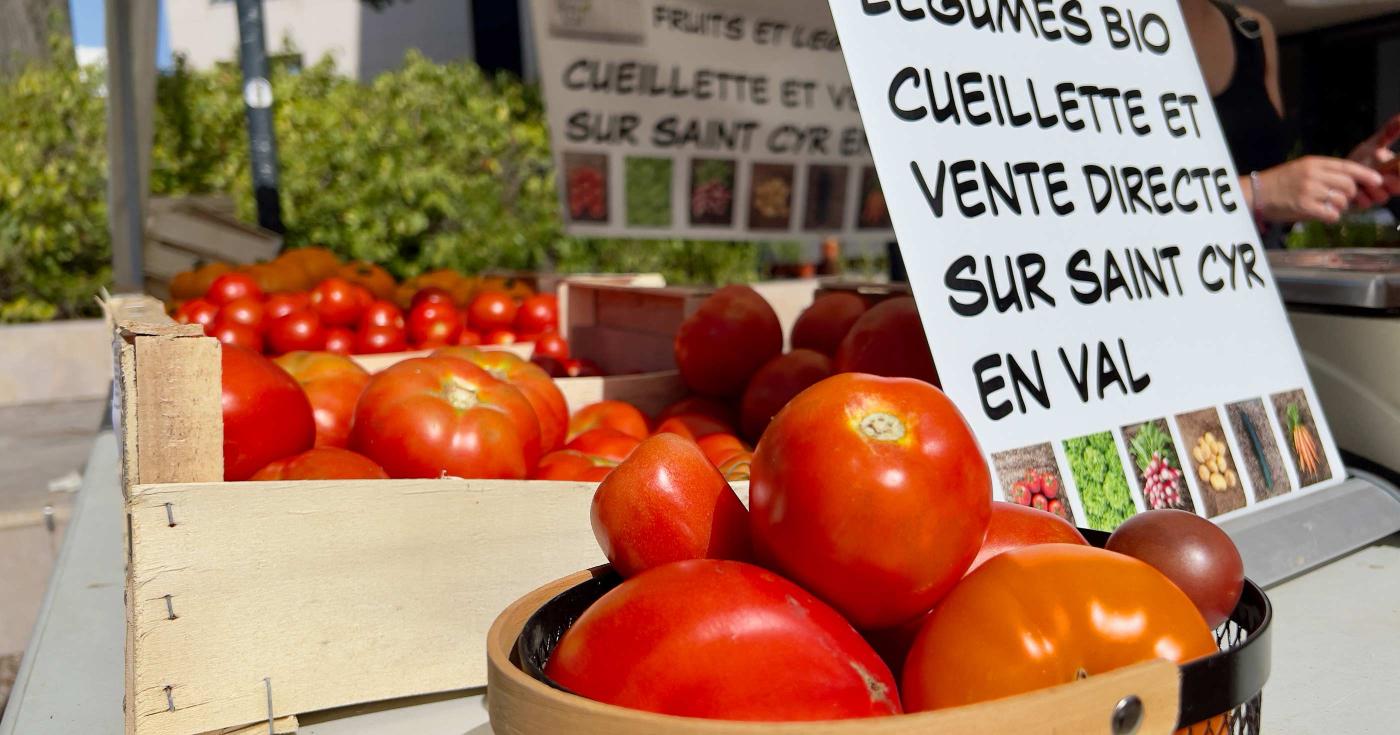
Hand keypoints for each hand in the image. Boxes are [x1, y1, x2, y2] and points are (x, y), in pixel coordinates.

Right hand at [1255, 156, 1384, 223]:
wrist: (1255, 193)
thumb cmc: (1278, 183)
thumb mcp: (1301, 170)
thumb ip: (1323, 173)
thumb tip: (1349, 183)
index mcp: (1314, 163)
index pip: (1347, 166)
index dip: (1366, 174)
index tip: (1377, 181)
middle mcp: (1313, 174)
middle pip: (1348, 185)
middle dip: (1349, 196)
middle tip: (1341, 200)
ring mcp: (1308, 190)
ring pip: (1342, 200)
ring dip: (1339, 207)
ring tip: (1326, 208)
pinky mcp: (1303, 206)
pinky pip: (1331, 214)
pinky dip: (1331, 217)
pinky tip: (1321, 215)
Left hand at [1347, 113, 1399, 207]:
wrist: (1337, 172)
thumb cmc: (1360, 158)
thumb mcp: (1375, 143)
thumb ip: (1389, 132)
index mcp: (1395, 171)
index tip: (1398, 166)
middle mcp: (1389, 185)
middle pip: (1398, 187)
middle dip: (1393, 182)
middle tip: (1385, 176)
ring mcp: (1376, 195)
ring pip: (1382, 196)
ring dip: (1374, 188)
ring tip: (1364, 181)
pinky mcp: (1362, 204)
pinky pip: (1365, 203)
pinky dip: (1361, 196)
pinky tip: (1355, 190)